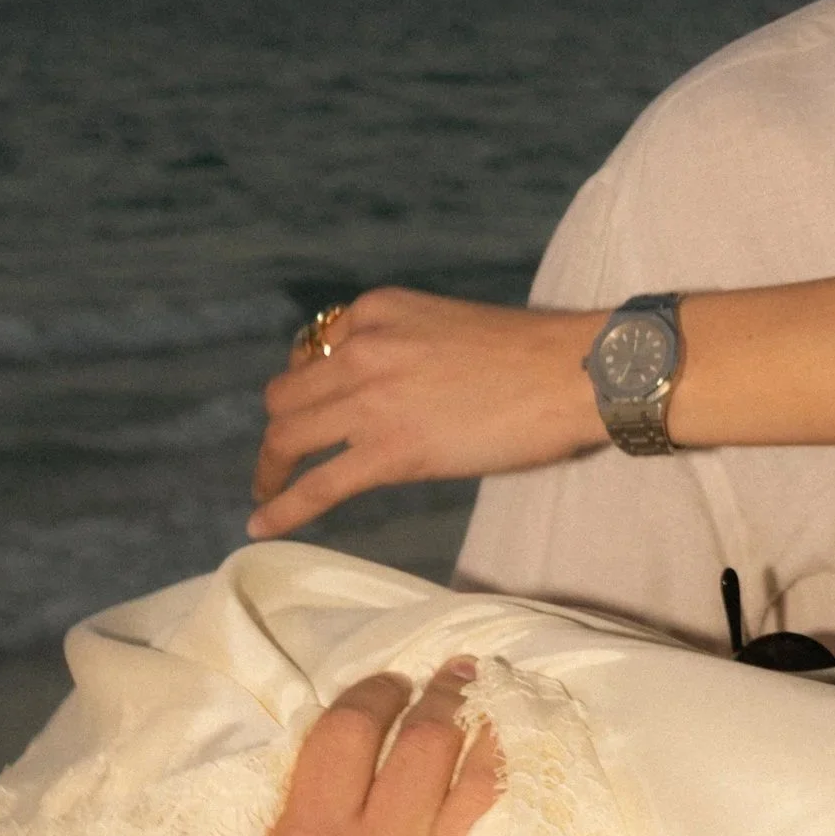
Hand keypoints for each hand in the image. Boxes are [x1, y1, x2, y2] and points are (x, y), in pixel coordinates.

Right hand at [179, 663, 499, 835]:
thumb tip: (196, 756)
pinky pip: (509, 831)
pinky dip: (516, 785)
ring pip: (480, 780)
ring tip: (491, 701)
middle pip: (424, 746)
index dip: (373, 694)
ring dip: (489, 729)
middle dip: (439, 698)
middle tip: (452, 677)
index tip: (388, 684)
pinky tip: (518, 756)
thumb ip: (201, 833)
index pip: (348, 734)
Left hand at [251, 290, 603, 537]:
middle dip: (280, 428)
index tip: (314, 410)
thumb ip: (406, 349)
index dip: (308, 385)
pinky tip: (261, 524)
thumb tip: (392, 396)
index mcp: (378, 311)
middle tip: (284, 455)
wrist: (572, 372)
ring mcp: (370, 401)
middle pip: (287, 394)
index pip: (314, 349)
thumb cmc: (532, 353)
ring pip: (287, 438)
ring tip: (266, 491)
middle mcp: (361, 348)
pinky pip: (316, 486)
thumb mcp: (449, 324)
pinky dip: (281, 508)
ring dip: (269, 468)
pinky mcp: (387, 452)